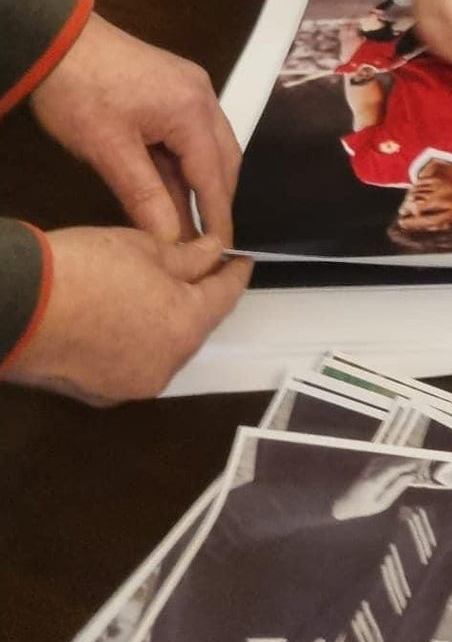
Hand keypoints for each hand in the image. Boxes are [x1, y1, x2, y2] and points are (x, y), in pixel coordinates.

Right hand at [4, 226, 249, 404]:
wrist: (17, 306)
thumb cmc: (86, 269)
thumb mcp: (145, 248)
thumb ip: (189, 256)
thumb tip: (213, 253)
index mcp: (185, 328)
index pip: (225, 297)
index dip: (234, 273)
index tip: (240, 260)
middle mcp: (166, 366)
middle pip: (196, 327)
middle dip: (199, 297)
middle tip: (201, 268)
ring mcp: (132, 386)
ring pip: (166, 347)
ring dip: (168, 321)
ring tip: (161, 290)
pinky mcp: (101, 393)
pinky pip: (135, 362)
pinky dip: (139, 340)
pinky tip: (128, 317)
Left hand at [30, 10, 240, 244]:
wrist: (58, 40)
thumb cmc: (79, 91)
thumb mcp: (108, 150)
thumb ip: (145, 195)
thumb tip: (170, 238)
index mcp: (191, 110)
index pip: (214, 174)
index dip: (217, 214)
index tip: (220, 248)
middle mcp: (202, 96)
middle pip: (223, 157)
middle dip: (216, 198)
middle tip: (206, 239)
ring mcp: (190, 88)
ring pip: (209, 145)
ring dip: (200, 180)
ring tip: (188, 219)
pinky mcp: (174, 87)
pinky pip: (192, 131)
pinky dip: (185, 161)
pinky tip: (171, 185)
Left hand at [332, 457, 428, 519]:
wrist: (345, 502)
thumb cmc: (364, 506)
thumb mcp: (382, 503)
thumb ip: (397, 488)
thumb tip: (412, 476)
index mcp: (376, 479)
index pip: (397, 467)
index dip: (411, 463)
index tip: (424, 462)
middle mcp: (374, 467)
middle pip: (397, 459)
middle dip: (412, 460)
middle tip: (426, 462)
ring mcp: (373, 463)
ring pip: (394, 457)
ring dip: (407, 459)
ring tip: (419, 464)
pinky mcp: (374, 462)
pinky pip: (390, 459)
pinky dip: (400, 461)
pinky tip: (407, 465)